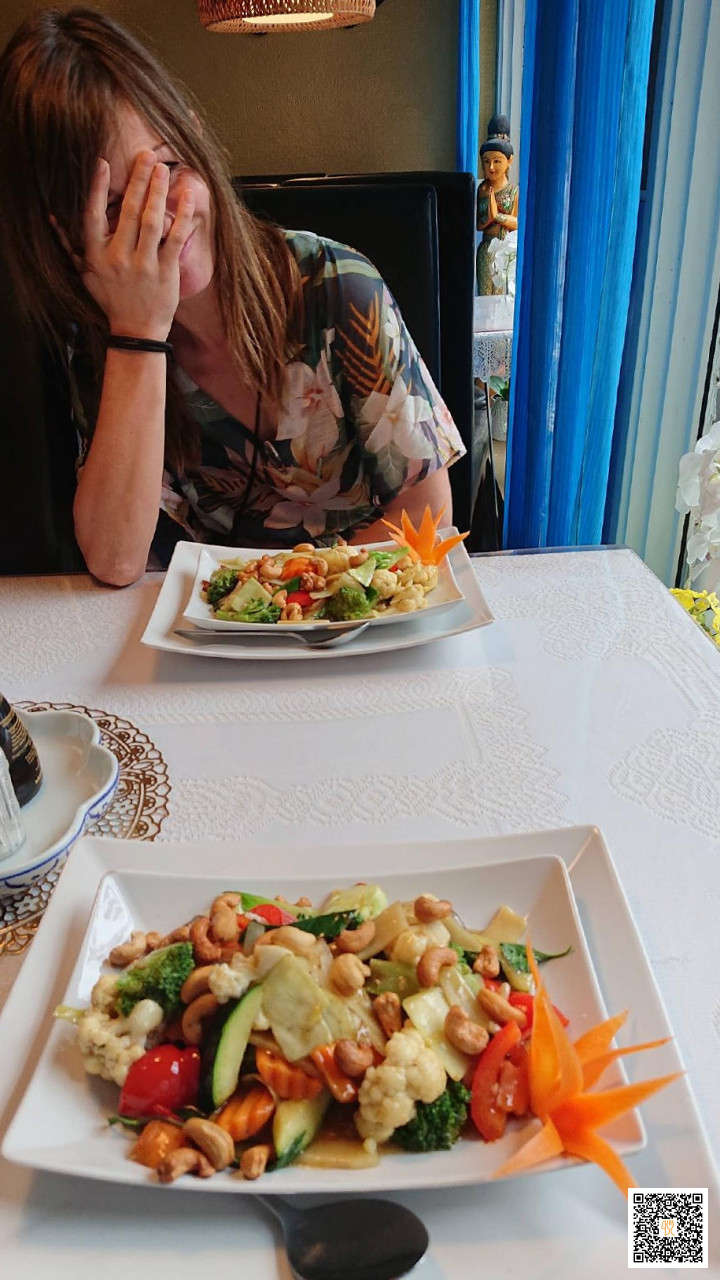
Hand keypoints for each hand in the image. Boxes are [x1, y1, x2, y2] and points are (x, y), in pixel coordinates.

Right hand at [73, 150, 194, 339]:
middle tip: (147, 155)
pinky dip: (182, 215)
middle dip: (138, 179)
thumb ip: (71, 245)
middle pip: (128, 210)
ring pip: (151, 219)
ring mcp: (144, 264)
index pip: (94, 214)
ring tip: (164, 168)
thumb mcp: (85, 274)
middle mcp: (119, 257)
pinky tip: (186, 196)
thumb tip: (53, 218)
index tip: (103, 162)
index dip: (97, 187)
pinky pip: (175, 237)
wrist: (136, 332)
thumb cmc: (111, 300)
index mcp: (97, 254)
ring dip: (158, 190)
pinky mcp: (166, 271)